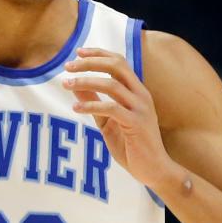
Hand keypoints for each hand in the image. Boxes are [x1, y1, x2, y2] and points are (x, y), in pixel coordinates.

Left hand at [63, 47, 175, 188]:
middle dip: (90, 62)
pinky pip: (111, 108)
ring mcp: (141, 108)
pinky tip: (76, 108)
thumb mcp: (108, 121)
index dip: (99, 54)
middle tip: (68, 66)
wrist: (154, 170)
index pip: (119, 62)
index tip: (78, 52)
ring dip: (86, 81)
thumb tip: (75, 86)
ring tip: (67, 84)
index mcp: (137, 91)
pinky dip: (91, 105)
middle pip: (116, 66)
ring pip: (112, 84)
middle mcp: (141, 95)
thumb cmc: (132, 146)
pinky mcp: (136, 124)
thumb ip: (94, 102)